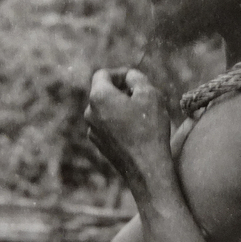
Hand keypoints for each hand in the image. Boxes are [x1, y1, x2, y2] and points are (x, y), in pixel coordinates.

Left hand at [84, 69, 172, 194]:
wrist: (147, 168)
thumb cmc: (149, 128)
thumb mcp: (149, 93)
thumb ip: (136, 77)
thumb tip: (129, 77)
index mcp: (99, 97)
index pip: (103, 74)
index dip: (120, 73)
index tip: (135, 79)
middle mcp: (90, 113)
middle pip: (104, 91)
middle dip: (122, 90)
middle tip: (143, 96)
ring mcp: (93, 130)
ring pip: (106, 109)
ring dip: (122, 106)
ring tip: (143, 114)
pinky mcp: (100, 145)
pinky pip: (108, 124)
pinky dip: (120, 121)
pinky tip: (138, 130)